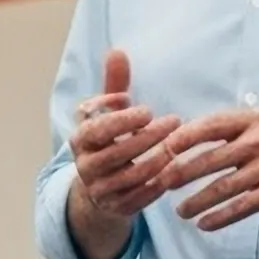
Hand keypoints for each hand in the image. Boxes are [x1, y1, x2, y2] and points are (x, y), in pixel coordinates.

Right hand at [70, 50, 181, 221]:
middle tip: (174, 121)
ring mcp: (99, 189)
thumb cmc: (109, 138)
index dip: (121, 119)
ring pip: (129, 177)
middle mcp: (85, 165)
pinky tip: (174, 169)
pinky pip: (139, 199)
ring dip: (156, 160)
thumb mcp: (108, 112)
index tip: (147, 108)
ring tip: (177, 145)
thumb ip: (114, 84)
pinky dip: (157, 184)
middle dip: (147, 137)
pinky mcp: (115, 208)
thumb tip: (117, 51)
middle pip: (116, 152)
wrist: (97, 186)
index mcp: (81, 138)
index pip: (97, 128)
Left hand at [149, 110, 258, 231]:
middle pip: (210, 158)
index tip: (162, 149)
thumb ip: (231, 131)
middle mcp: (257, 141)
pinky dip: (221, 217)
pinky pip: (243, 206)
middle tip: (160, 184)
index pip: (209, 126)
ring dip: (197, 201)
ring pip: (224, 186)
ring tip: (180, 212)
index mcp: (250, 120)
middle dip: (181, 173)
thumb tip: (186, 139)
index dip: (183, 137)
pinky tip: (205, 224)